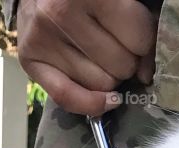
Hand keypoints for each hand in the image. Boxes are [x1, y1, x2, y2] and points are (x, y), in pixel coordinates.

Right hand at [17, 0, 156, 115]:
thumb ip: (137, 21)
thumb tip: (146, 71)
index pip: (138, 37)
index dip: (147, 45)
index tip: (142, 43)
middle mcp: (62, 13)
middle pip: (120, 65)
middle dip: (126, 61)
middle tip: (117, 48)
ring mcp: (44, 38)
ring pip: (101, 84)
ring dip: (109, 79)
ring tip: (101, 59)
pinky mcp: (30, 58)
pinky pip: (68, 97)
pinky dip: (92, 104)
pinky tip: (107, 100)